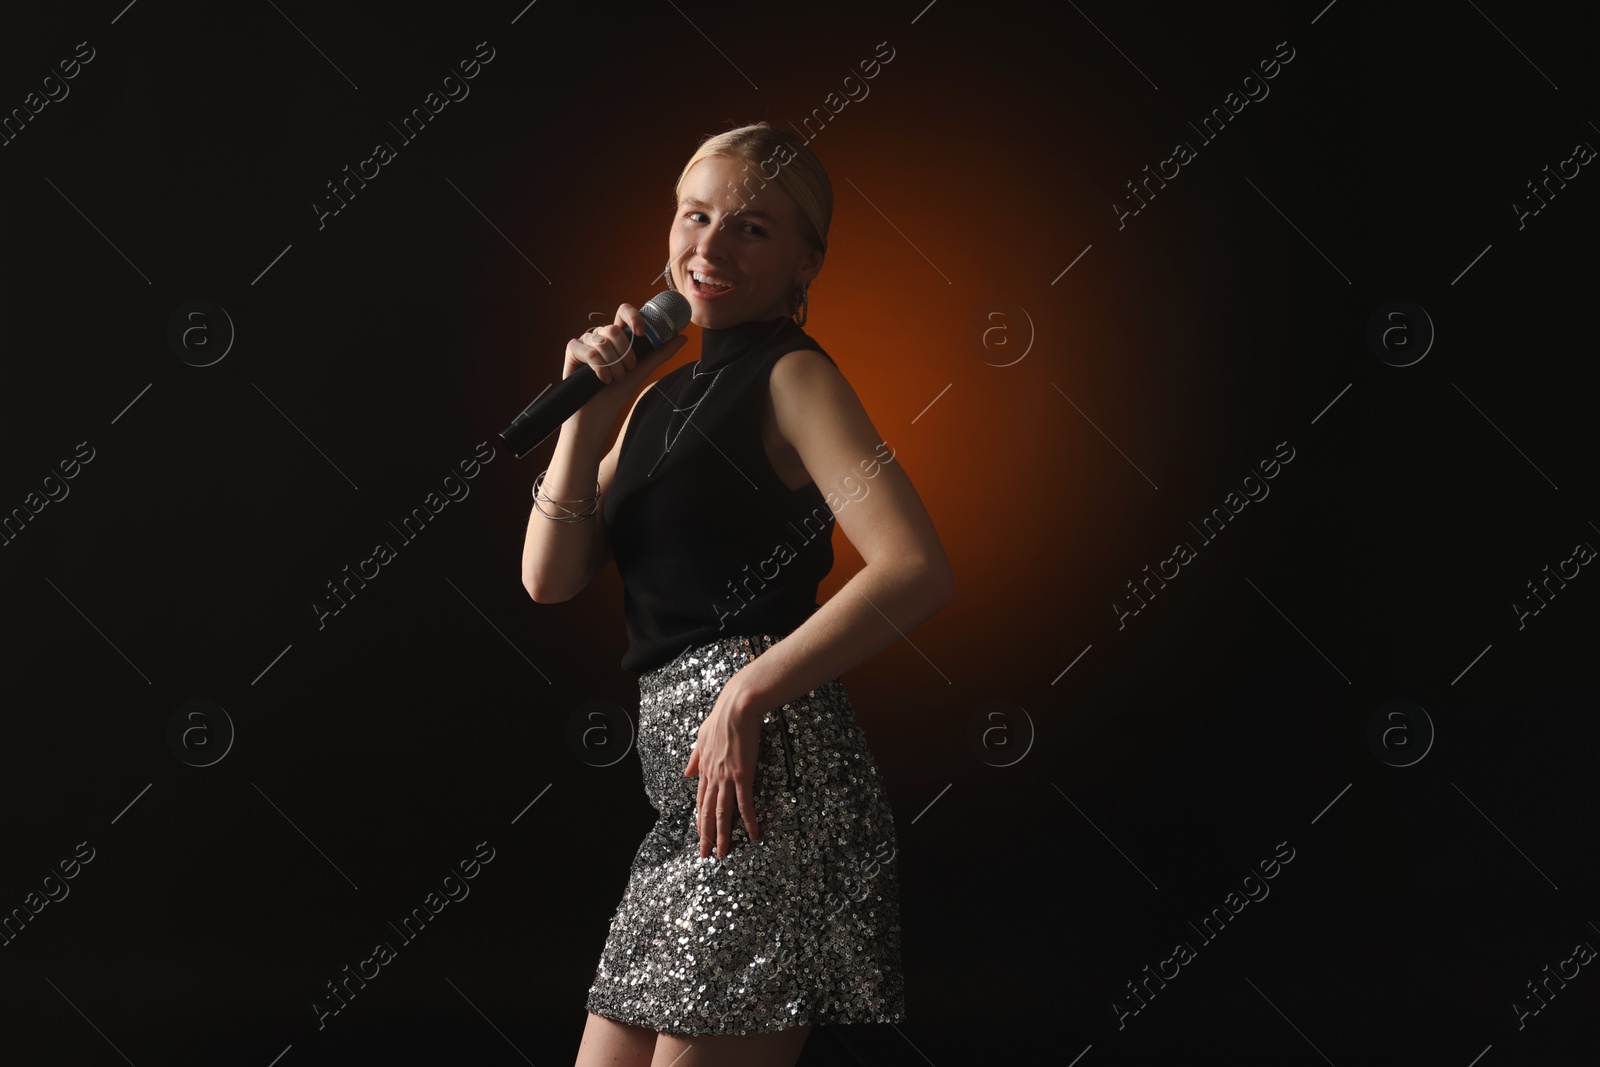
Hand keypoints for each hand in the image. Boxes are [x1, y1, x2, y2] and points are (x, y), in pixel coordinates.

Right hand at [563, 302, 686, 408]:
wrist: (601, 409)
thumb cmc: (619, 389)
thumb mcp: (644, 369)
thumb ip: (661, 352)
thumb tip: (683, 337)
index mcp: (618, 335)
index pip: (624, 311)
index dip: (633, 317)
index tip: (642, 332)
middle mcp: (601, 334)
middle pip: (613, 329)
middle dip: (624, 353)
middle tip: (627, 368)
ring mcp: (586, 341)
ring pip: (602, 342)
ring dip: (613, 365)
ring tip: (614, 378)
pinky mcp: (573, 350)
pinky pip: (589, 352)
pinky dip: (599, 368)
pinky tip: (602, 379)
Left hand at [682, 676, 763, 858]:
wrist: (737, 706)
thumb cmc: (722, 716)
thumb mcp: (701, 736)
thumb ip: (695, 757)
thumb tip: (686, 774)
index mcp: (705, 768)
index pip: (701, 800)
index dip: (700, 820)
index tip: (700, 835)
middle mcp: (712, 776)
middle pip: (708, 812)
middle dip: (706, 836)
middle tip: (705, 855)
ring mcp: (726, 777)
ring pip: (722, 814)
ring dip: (722, 836)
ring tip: (722, 854)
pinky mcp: (742, 775)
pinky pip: (744, 804)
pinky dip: (748, 821)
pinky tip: (753, 835)